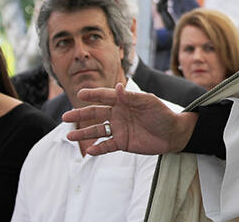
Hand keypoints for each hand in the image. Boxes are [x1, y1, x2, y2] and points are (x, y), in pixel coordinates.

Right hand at [63, 83, 197, 155]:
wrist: (173, 134)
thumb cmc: (163, 114)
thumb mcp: (149, 103)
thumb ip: (132, 97)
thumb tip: (117, 87)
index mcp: (124, 101)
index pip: (105, 97)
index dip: (93, 94)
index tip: (80, 93)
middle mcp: (118, 114)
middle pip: (96, 114)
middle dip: (81, 114)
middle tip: (65, 116)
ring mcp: (119, 129)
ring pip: (97, 130)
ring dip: (84, 133)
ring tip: (70, 135)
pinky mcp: (122, 143)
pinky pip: (107, 145)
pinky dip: (98, 148)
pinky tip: (89, 150)